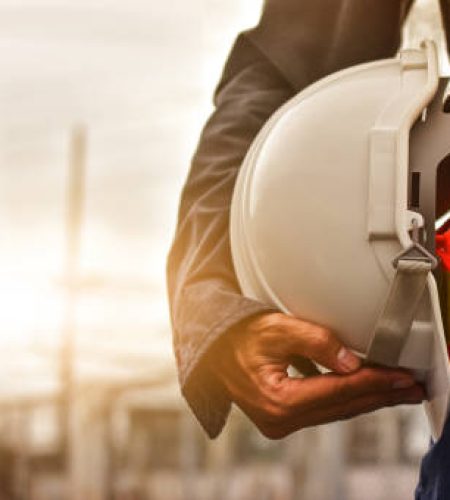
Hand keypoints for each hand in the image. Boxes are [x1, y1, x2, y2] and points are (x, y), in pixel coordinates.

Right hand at [209, 312, 425, 438]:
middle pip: (341, 407)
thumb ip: (315, 342)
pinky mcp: (283, 418)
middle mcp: (280, 419)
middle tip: (411, 387)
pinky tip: (365, 391)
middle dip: (379, 395)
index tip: (401, 377)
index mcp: (278, 400)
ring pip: (335, 411)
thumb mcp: (276, 328)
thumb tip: (350, 363)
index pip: (337, 391)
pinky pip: (324, 410)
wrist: (214, 350)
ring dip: (367, 399)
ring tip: (397, 391)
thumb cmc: (239, 337)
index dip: (373, 383)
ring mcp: (281, 423)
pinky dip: (347, 399)